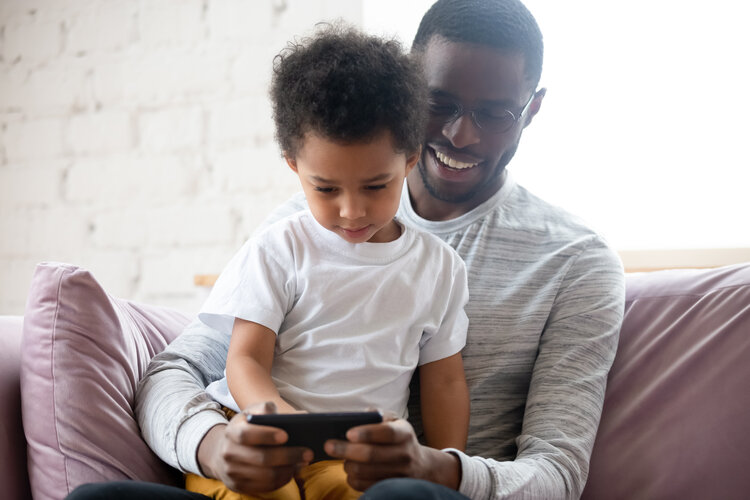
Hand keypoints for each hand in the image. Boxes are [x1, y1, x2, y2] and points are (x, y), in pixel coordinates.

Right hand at [197, 401, 312, 493]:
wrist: (223, 450)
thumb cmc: (246, 427)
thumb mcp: (251, 413)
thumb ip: (267, 409)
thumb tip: (295, 415)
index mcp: (232, 431)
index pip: (246, 434)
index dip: (266, 435)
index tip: (286, 436)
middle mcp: (229, 453)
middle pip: (261, 458)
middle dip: (288, 456)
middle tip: (308, 452)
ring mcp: (232, 472)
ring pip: (266, 475)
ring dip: (288, 469)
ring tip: (303, 462)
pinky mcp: (238, 486)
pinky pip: (265, 486)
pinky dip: (282, 479)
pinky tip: (292, 470)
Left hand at [324, 416, 461, 491]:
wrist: (421, 466)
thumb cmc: (400, 439)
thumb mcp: (395, 422)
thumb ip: (378, 416)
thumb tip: (358, 415)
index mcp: (405, 433)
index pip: (386, 433)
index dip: (366, 433)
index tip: (348, 433)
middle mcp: (405, 455)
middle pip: (371, 456)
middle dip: (345, 450)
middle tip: (328, 445)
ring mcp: (399, 475)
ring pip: (364, 472)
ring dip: (347, 464)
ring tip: (342, 457)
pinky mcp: (390, 489)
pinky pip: (364, 486)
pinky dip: (352, 478)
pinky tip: (350, 469)